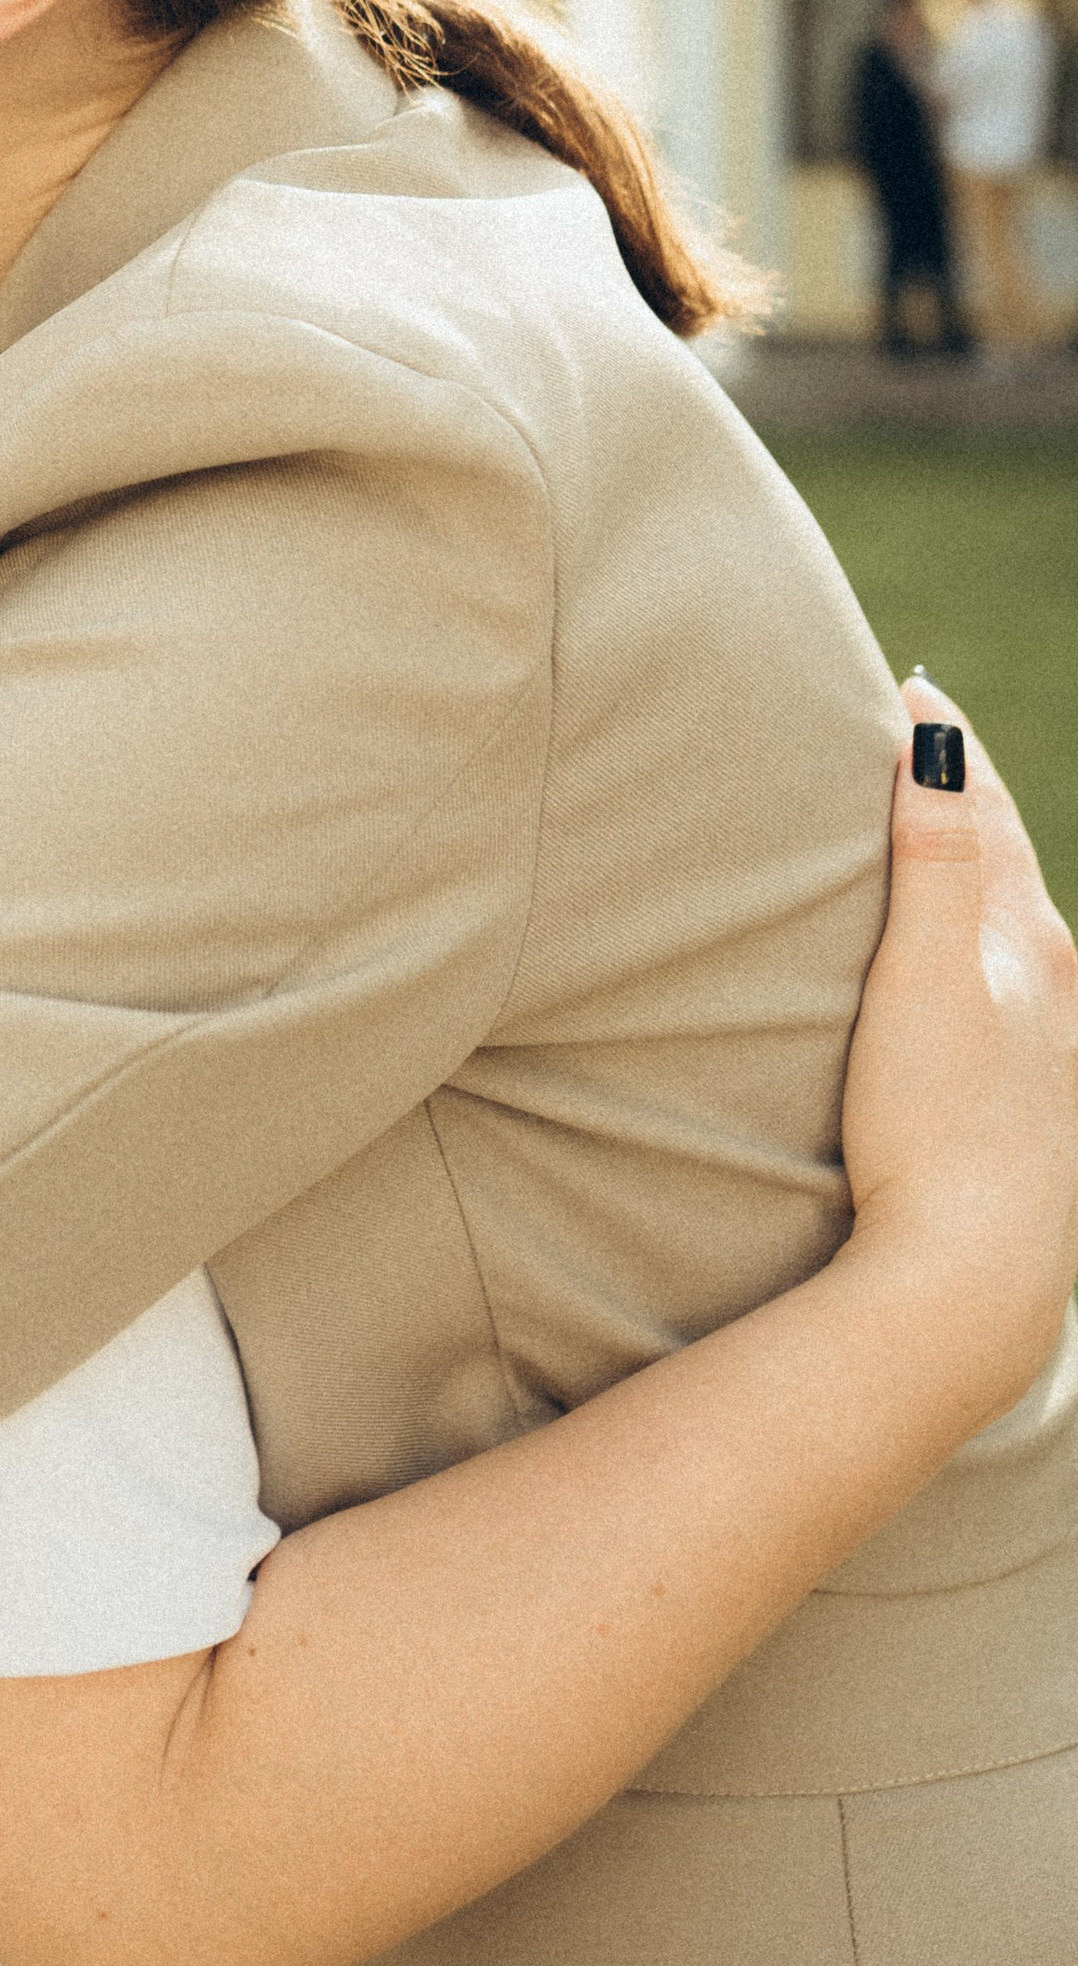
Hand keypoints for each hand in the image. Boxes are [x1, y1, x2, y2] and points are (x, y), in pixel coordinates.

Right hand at [839, 677, 1077, 1431]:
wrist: (970, 1280)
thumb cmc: (940, 1122)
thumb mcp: (928, 972)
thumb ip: (938, 855)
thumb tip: (940, 739)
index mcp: (1036, 945)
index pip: (989, 812)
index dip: (946, 746)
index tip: (904, 685)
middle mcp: (1061, 994)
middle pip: (1011, 869)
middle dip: (964, 805)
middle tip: (912, 748)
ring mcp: (1052, 1061)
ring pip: (1014, 939)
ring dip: (974, 885)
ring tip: (928, 851)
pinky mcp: (1030, 1117)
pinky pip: (1005, 999)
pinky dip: (976, 956)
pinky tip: (954, 987)